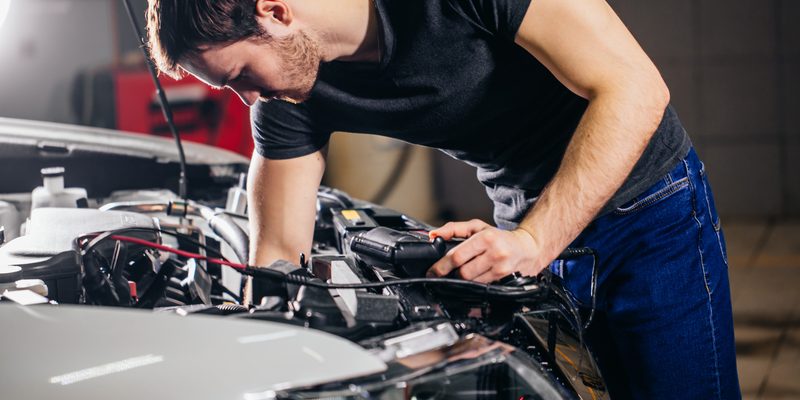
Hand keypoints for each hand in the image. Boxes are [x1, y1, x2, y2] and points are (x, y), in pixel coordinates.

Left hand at [427, 220, 544, 282]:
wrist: (525, 247)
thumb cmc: (498, 237)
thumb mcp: (476, 227)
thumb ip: (453, 229)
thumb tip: (434, 235)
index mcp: (485, 237)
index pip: (457, 256)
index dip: (441, 266)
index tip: (432, 272)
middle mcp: (494, 253)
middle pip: (463, 272)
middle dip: (450, 274)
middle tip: (443, 274)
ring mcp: (500, 267)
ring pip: (471, 281)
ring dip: (461, 280)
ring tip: (460, 273)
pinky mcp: (503, 278)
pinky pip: (480, 285)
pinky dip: (472, 283)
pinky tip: (473, 277)